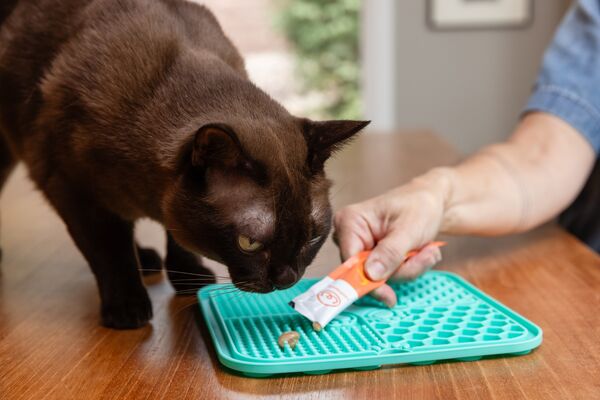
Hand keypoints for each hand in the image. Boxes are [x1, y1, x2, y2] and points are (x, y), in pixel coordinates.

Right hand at [333, 168, 450, 306]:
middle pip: (366, 273)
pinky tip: (421, 252)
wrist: (432, 201)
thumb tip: (371, 275)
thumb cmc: (420, 206)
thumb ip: (390, 252)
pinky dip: (409, 268)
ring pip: (380, 277)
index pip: (350, 262)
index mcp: (350, 221)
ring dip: (409, 268)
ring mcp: (361, 246)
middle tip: (426, 256)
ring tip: (428, 250)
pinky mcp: (372, 256)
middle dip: (400, 270)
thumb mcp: (409, 229)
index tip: (388, 296)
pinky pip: (388, 275)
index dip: (367, 282)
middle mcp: (349, 235)